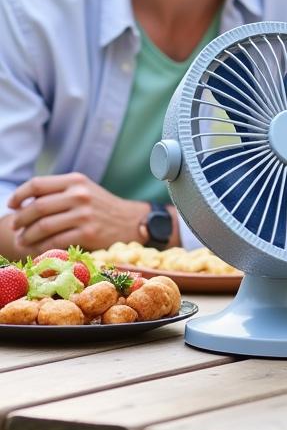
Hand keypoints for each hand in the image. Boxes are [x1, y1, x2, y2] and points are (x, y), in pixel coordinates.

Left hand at [7, 173, 147, 251]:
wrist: (132, 221)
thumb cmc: (102, 207)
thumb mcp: (84, 190)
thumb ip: (59, 191)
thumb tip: (24, 202)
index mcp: (76, 180)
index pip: (37, 184)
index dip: (19, 194)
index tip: (12, 205)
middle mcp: (80, 195)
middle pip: (37, 207)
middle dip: (20, 220)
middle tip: (15, 227)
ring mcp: (84, 215)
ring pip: (42, 226)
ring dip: (27, 236)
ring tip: (22, 240)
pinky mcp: (88, 233)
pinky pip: (54, 241)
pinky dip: (41, 246)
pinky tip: (37, 248)